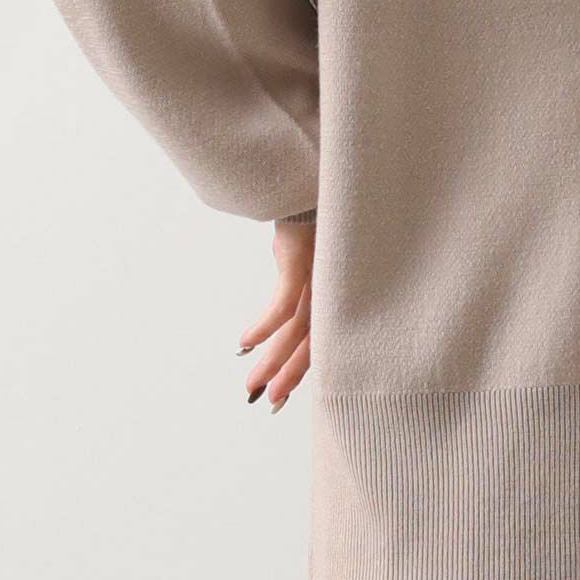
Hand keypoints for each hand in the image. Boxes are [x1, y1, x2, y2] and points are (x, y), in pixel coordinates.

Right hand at [237, 218, 314, 410]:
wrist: (311, 179)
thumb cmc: (311, 216)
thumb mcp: (303, 256)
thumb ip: (297, 282)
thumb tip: (279, 312)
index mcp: (333, 288)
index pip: (323, 336)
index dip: (302, 366)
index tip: (280, 393)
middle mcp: (332, 285)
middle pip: (313, 340)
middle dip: (288, 373)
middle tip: (268, 401)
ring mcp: (320, 273)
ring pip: (298, 329)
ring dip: (272, 358)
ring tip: (253, 383)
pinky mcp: (303, 259)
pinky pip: (284, 302)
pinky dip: (264, 325)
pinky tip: (246, 342)